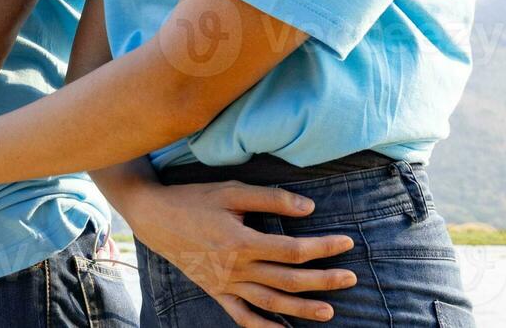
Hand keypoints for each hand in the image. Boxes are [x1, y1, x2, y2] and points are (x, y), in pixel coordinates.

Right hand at [122, 181, 356, 325]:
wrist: (154, 217)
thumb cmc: (194, 199)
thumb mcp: (231, 191)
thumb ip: (271, 199)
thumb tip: (310, 207)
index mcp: (242, 241)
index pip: (293, 250)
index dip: (324, 247)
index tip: (347, 242)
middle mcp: (236, 268)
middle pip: (289, 280)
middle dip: (324, 281)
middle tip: (351, 278)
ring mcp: (225, 284)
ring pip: (271, 302)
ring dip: (302, 309)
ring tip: (330, 311)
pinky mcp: (215, 291)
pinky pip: (241, 316)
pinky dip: (263, 327)